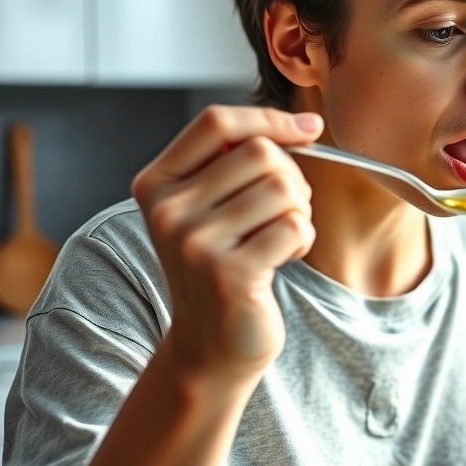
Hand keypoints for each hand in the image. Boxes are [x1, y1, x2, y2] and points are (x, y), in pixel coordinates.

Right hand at [131, 105, 322, 381]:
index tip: (308, 130)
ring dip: (299, 212)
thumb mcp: (213, 207)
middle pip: (260, 153)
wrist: (211, 348)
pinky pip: (294, 226)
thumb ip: (238, 161)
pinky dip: (303, 239)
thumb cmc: (223, 268)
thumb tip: (306, 125)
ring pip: (282, 188)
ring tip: (280, 239)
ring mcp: (193, 242)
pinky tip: (284, 259)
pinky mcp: (228, 272)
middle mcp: (167, 210)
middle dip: (291, 177)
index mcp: (157, 183)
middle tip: (284, 212)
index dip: (269, 118)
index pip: (217, 123)